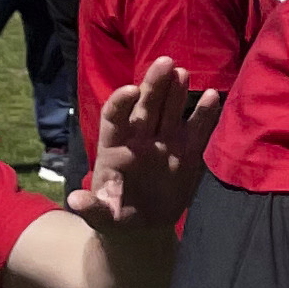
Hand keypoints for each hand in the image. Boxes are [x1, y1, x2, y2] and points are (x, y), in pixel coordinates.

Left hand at [75, 58, 215, 231]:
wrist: (142, 226)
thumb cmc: (115, 216)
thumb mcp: (101, 217)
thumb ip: (92, 208)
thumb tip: (75, 201)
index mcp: (115, 147)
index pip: (114, 116)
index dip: (121, 102)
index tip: (131, 90)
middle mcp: (140, 138)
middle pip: (145, 105)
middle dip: (154, 84)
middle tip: (166, 61)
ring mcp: (165, 143)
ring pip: (170, 111)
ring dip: (176, 92)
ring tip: (184, 73)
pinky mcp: (187, 153)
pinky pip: (196, 130)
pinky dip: (204, 114)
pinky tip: (213, 97)